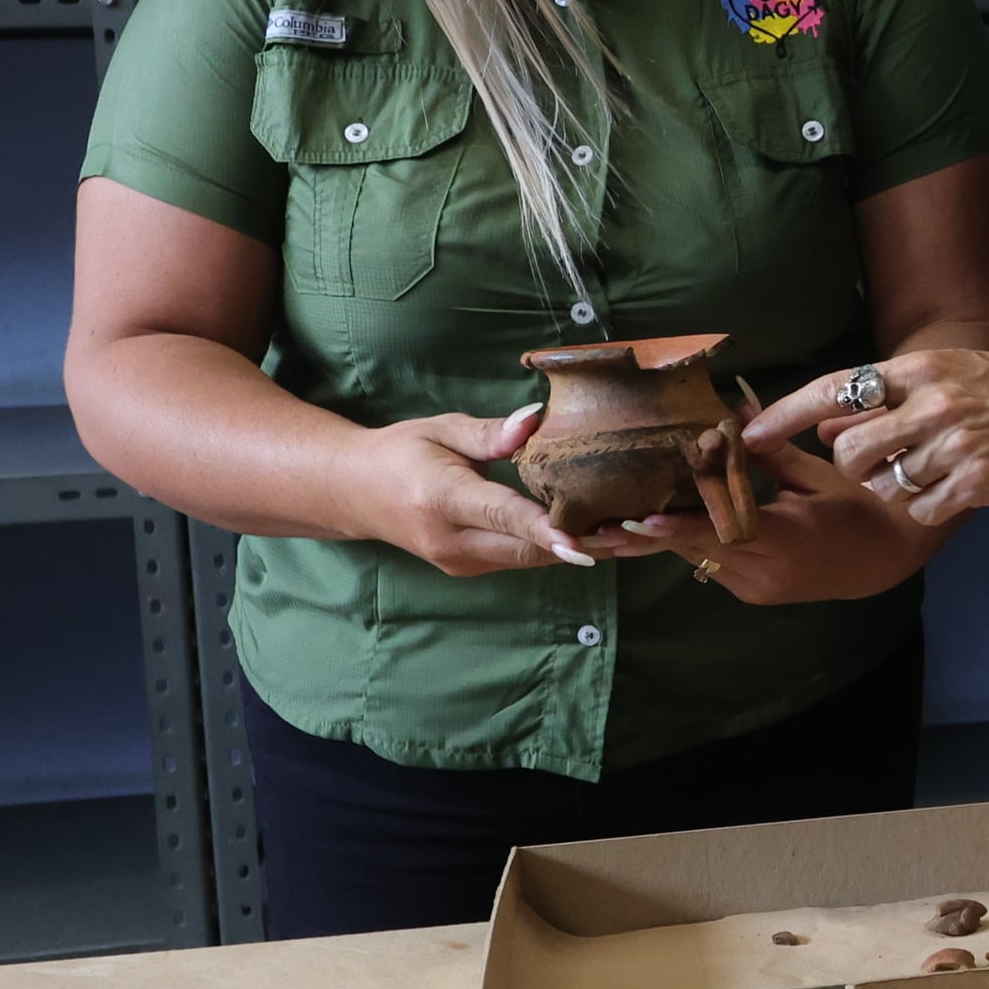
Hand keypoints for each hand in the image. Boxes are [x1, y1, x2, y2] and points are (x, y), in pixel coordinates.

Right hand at [335, 404, 655, 576]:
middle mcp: (451, 539)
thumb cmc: (401, 450)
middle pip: (525, 548)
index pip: (502, 516)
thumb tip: (536, 420)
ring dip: (572, 550)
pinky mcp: (467, 569)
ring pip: (526, 560)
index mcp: (442, 497)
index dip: (545, 529)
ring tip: (626, 532)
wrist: (354, 493)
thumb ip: (491, 432)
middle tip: (634, 529)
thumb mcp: (441, 429)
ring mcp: (458, 561)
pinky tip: (589, 534)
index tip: (583, 542)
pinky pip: (518, 561)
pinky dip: (551, 549)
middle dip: (579, 543)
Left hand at [619, 435, 940, 604]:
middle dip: (644, 535)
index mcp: (788, 541)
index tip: (641, 516)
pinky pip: (709, 564)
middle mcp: (766, 573)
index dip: (680, 525)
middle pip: (695, 551)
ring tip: (602, 526)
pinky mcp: (753, 591)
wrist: (888, 557)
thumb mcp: (817, 474)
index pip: (724, 533)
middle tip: (591, 528)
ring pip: (696, 559)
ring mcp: (757, 587)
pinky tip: (647, 526)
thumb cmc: (860, 506)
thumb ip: (770, 450)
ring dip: (656, 540)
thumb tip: (733, 411)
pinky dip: (682, 543)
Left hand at [744, 350, 988, 526]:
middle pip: (849, 453)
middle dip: (852, 467)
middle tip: (880, 462)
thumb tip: (826, 427)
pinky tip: (954, 487)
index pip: (835, 389)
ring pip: (885, 485)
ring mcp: (955, 446)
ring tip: (930, 468)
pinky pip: (922, 509)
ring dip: (896, 486)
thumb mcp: (941, 375)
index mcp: (917, 370)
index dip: (786, 414)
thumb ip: (884, 401)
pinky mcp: (977, 484)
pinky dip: (929, 506)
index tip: (750, 433)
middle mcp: (932, 405)